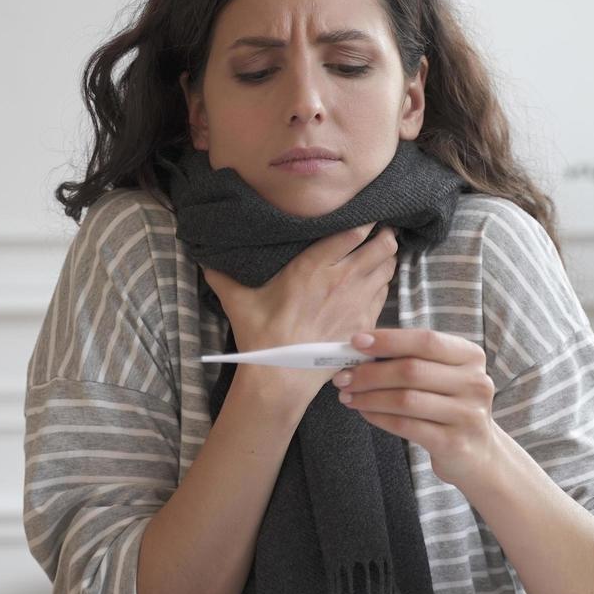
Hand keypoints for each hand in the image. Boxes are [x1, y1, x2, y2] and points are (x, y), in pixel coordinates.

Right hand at [202, 223, 399, 391]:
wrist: (281, 376)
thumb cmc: (260, 336)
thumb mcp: (236, 300)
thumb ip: (222, 274)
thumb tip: (204, 256)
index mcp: (312, 267)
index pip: (352, 232)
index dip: (365, 221)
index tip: (367, 216)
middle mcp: (340, 280)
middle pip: (379, 247)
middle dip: (385, 237)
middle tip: (383, 232)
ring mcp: (356, 303)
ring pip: (387, 269)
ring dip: (388, 259)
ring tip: (385, 252)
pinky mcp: (365, 324)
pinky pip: (384, 295)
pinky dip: (385, 285)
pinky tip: (379, 282)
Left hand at [332, 328, 500, 489]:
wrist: (478, 453)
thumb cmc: (449, 406)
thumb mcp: (443, 376)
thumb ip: (411, 359)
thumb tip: (360, 349)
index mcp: (470, 356)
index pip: (426, 341)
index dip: (388, 340)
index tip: (356, 342)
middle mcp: (475, 383)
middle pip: (411, 370)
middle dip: (370, 372)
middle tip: (343, 376)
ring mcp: (467, 414)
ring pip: (405, 400)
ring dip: (369, 396)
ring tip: (347, 396)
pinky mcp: (453, 442)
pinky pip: (405, 425)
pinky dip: (378, 417)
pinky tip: (365, 412)